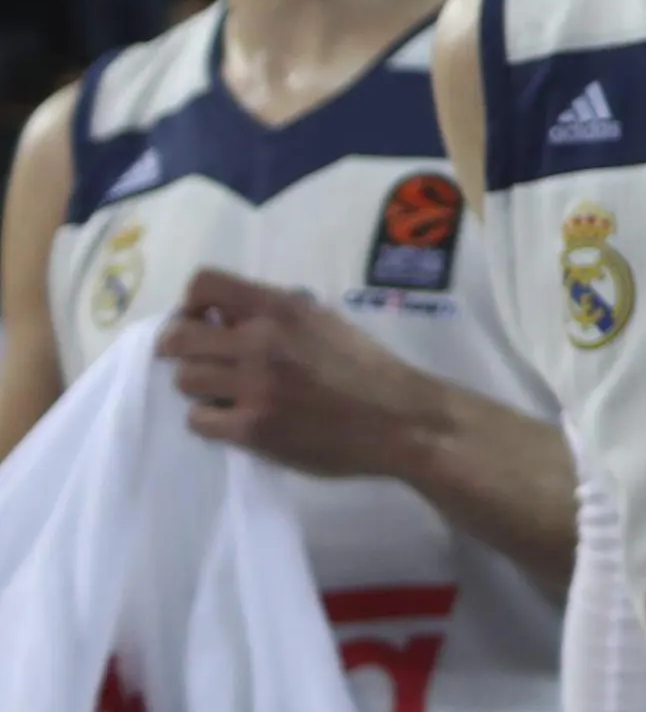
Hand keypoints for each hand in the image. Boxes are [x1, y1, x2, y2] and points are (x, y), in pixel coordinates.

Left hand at [158, 269, 442, 481]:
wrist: (402, 422)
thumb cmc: (365, 370)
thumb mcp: (325, 323)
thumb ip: (274, 315)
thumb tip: (220, 316)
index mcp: (282, 308)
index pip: (203, 285)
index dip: (190, 305)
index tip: (205, 323)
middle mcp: (262, 340)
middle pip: (176, 338)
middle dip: (181, 351)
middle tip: (203, 363)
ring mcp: (256, 386)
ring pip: (184, 380)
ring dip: (200, 388)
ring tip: (226, 395)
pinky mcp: (254, 427)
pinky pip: (198, 420)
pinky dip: (212, 421)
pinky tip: (238, 420)